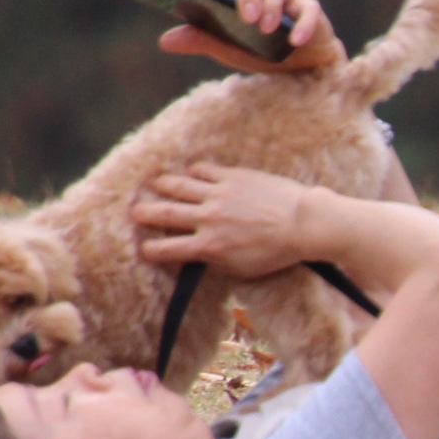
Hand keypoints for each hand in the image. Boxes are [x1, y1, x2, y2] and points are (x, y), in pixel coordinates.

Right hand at [130, 162, 328, 276]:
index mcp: (208, 246)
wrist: (304, 223)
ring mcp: (218, 194)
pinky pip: (204, 169)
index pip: (168, 249)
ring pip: (179, 185)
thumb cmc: (277, 252)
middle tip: (135, 212)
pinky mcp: (232, 176)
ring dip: (163, 184)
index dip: (152, 250)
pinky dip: (195, 171)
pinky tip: (191, 172)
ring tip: (154, 183)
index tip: (145, 249)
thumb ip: (217, 261)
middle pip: (165, 213)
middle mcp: (207, 218)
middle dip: (145, 212)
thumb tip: (202, 257)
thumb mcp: (242, 268)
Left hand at [156, 0, 349, 73]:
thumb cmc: (265, 57)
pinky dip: (302, 24)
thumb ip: (202, 42)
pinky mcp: (312, 10)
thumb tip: (164, 41)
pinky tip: (295, 40)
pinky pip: (308, 9)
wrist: (306, 73)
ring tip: (267, 29)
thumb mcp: (230, 52)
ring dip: (272, 5)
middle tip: (244, 16)